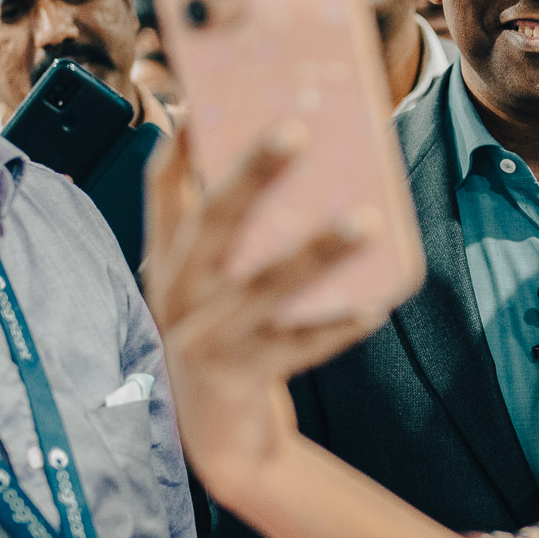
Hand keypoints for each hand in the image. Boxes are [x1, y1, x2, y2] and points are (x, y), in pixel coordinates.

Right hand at [143, 122, 385, 506]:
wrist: (219, 444)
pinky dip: (335, 327)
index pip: (164, 188)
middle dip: (253, 173)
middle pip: (213, 222)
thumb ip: (230, 233)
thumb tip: (290, 158)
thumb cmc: (224, 341)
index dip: (184, 140)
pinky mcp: (236, 378)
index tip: (207, 94)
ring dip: (317, 251)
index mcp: (167, 261)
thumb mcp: (211, 285)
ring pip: (265, 286)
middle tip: (297, 129)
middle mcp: (176, 294)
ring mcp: (203, 338)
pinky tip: (374, 306)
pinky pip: (296, 347)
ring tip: (366, 220)